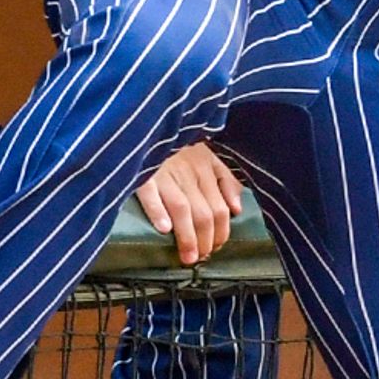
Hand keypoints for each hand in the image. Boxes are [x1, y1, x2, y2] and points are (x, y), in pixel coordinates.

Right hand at [132, 140, 245, 266]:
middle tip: (201, 258)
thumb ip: (224, 180)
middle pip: (204, 213)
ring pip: (182, 209)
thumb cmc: (177, 145)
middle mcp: (188, 171)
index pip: (219, 208)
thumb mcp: (206, 154)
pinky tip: (163, 229)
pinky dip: (158, 211)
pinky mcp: (141, 174)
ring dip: (187, 237)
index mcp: (205, 167)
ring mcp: (165, 172)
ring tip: (188, 257)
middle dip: (205, 241)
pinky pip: (151, 194)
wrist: (149, 121)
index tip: (215, 248)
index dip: (220, 232)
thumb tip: (237, 209)